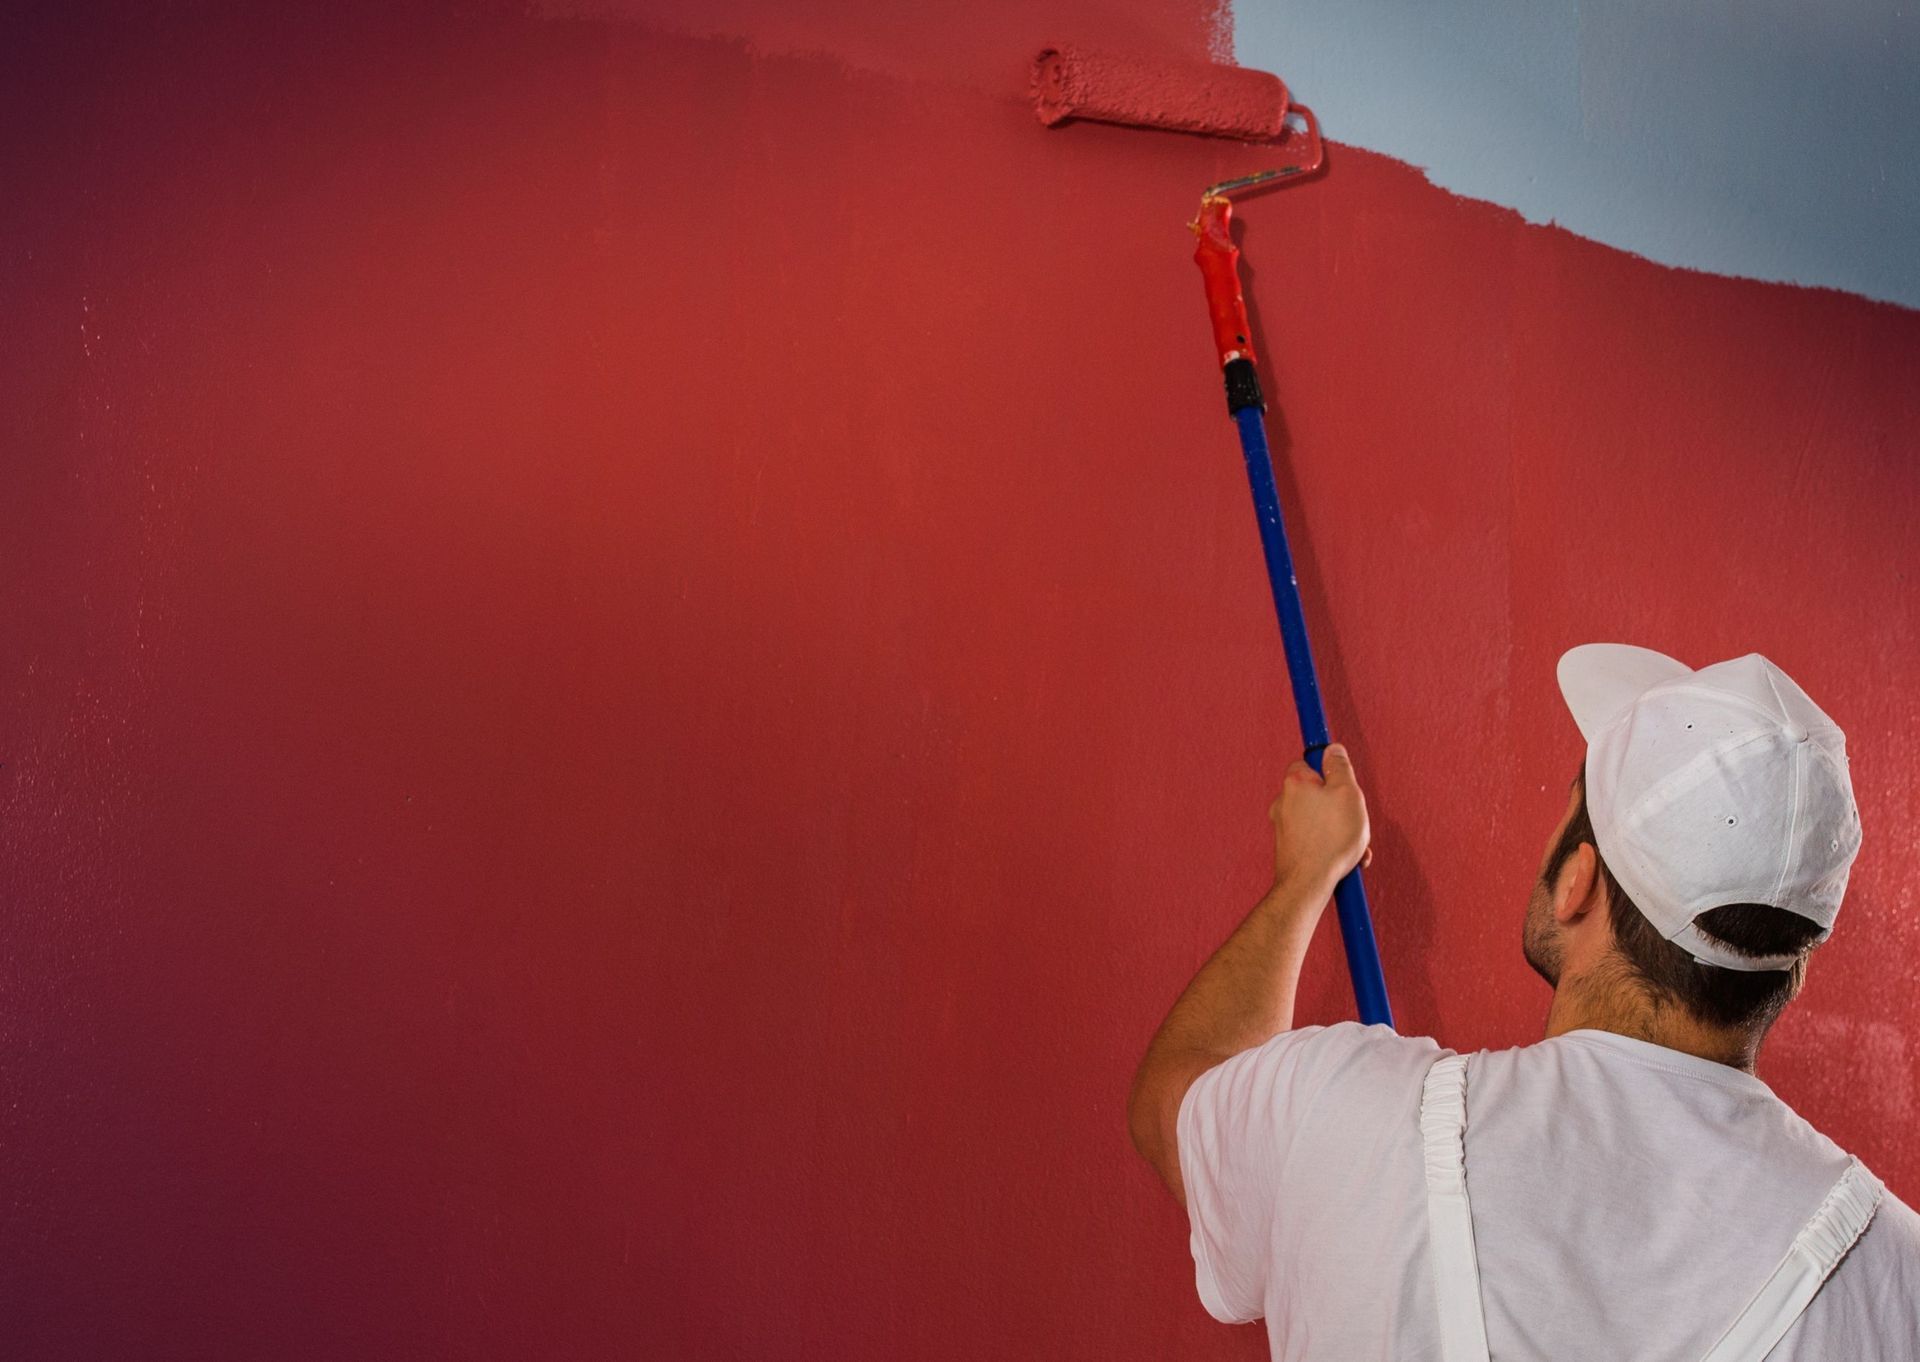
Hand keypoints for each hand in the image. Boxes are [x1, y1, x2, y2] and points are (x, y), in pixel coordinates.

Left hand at [1269, 744, 1370, 892]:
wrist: (1308, 885)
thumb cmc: (1330, 839)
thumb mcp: (1348, 793)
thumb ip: (1340, 767)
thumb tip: (1333, 750)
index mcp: (1295, 782)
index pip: (1311, 762)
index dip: (1331, 772)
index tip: (1343, 785)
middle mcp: (1283, 802)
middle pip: (1319, 793)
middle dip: (1342, 808)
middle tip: (1354, 822)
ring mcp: (1283, 826)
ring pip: (1321, 819)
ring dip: (1342, 832)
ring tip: (1354, 848)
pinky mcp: (1288, 847)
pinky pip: (1316, 839)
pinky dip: (1332, 847)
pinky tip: (1346, 862)